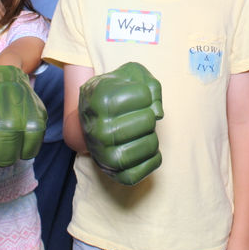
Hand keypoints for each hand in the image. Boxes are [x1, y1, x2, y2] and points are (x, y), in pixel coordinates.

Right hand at [79, 62, 162, 185]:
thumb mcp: (130, 76)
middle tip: (137, 115)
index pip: (144, 96)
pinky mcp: (115, 174)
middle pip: (148, 121)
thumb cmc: (115, 92)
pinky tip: (143, 145)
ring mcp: (105, 154)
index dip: (145, 94)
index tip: (135, 96)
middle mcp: (98, 130)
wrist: (90, 117)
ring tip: (141, 131)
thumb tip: (158, 113)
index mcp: (99, 101)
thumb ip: (151, 84)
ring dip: (153, 135)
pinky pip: (149, 167)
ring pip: (150, 145)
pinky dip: (154, 157)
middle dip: (149, 115)